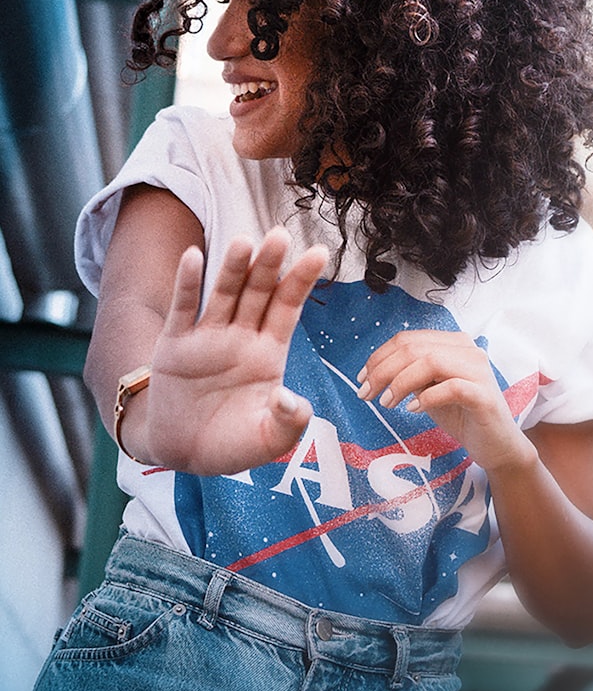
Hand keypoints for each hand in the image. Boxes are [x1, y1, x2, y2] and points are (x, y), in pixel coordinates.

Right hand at [131, 227, 327, 475]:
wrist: (184, 456)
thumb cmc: (233, 444)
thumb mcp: (269, 439)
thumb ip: (288, 422)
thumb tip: (291, 401)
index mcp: (269, 352)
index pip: (288, 308)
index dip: (302, 280)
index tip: (320, 253)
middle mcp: (242, 337)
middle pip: (259, 293)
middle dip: (270, 265)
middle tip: (280, 235)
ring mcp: (208, 338)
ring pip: (224, 294)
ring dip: (234, 268)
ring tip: (244, 242)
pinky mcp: (175, 346)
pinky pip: (183, 309)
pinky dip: (187, 283)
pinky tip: (194, 256)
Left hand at [356, 330, 536, 472]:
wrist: (496, 444)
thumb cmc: (461, 414)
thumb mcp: (428, 389)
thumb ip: (409, 375)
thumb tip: (375, 372)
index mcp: (453, 343)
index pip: (408, 339)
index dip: (379, 357)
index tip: (362, 379)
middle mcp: (468, 349)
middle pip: (415, 348)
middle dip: (383, 370)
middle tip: (367, 394)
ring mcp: (478, 370)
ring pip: (430, 361)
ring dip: (400, 382)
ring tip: (387, 403)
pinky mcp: (484, 395)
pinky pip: (450, 387)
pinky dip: (426, 397)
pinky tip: (413, 410)